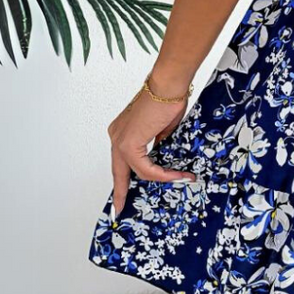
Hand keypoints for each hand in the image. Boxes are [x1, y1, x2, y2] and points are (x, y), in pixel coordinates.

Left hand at [107, 80, 195, 214]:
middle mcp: (116, 136)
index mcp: (122, 131)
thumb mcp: (163, 127)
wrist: (168, 85)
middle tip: (120, 208)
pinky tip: (174, 174)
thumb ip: (158, 143)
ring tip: (177, 180)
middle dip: (121, 192)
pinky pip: (145, 167)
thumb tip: (161, 155)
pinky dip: (161, 173)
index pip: (121, 161)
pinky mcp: (129, 144)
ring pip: (134, 170)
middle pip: (118, 171)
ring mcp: (120, 140)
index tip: (124, 193)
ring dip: (159, 178)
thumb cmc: (169, 97)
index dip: (123, 178)